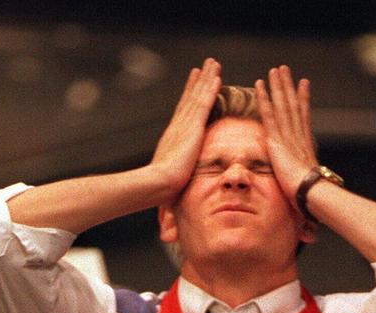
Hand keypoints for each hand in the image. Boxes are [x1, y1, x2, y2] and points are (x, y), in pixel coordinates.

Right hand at [150, 58, 221, 201]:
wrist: (157, 183)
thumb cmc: (162, 187)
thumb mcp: (171, 176)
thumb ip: (176, 172)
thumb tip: (176, 181)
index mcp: (174, 136)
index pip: (184, 110)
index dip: (189, 93)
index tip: (194, 79)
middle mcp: (178, 126)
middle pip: (190, 97)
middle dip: (199, 80)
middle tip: (206, 64)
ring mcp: (185, 125)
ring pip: (198, 96)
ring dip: (207, 79)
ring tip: (213, 63)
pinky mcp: (193, 128)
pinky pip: (204, 104)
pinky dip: (210, 90)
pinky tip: (218, 78)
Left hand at [255, 66, 318, 207]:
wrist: (310, 192)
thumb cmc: (310, 194)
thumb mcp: (305, 183)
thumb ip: (302, 178)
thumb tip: (308, 180)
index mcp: (304, 145)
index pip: (302, 117)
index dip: (303, 99)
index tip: (303, 84)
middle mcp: (297, 136)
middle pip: (292, 105)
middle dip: (288, 86)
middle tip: (285, 69)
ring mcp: (287, 136)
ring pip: (282, 105)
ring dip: (278, 86)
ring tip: (275, 70)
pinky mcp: (276, 140)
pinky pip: (269, 115)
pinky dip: (264, 99)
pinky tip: (259, 86)